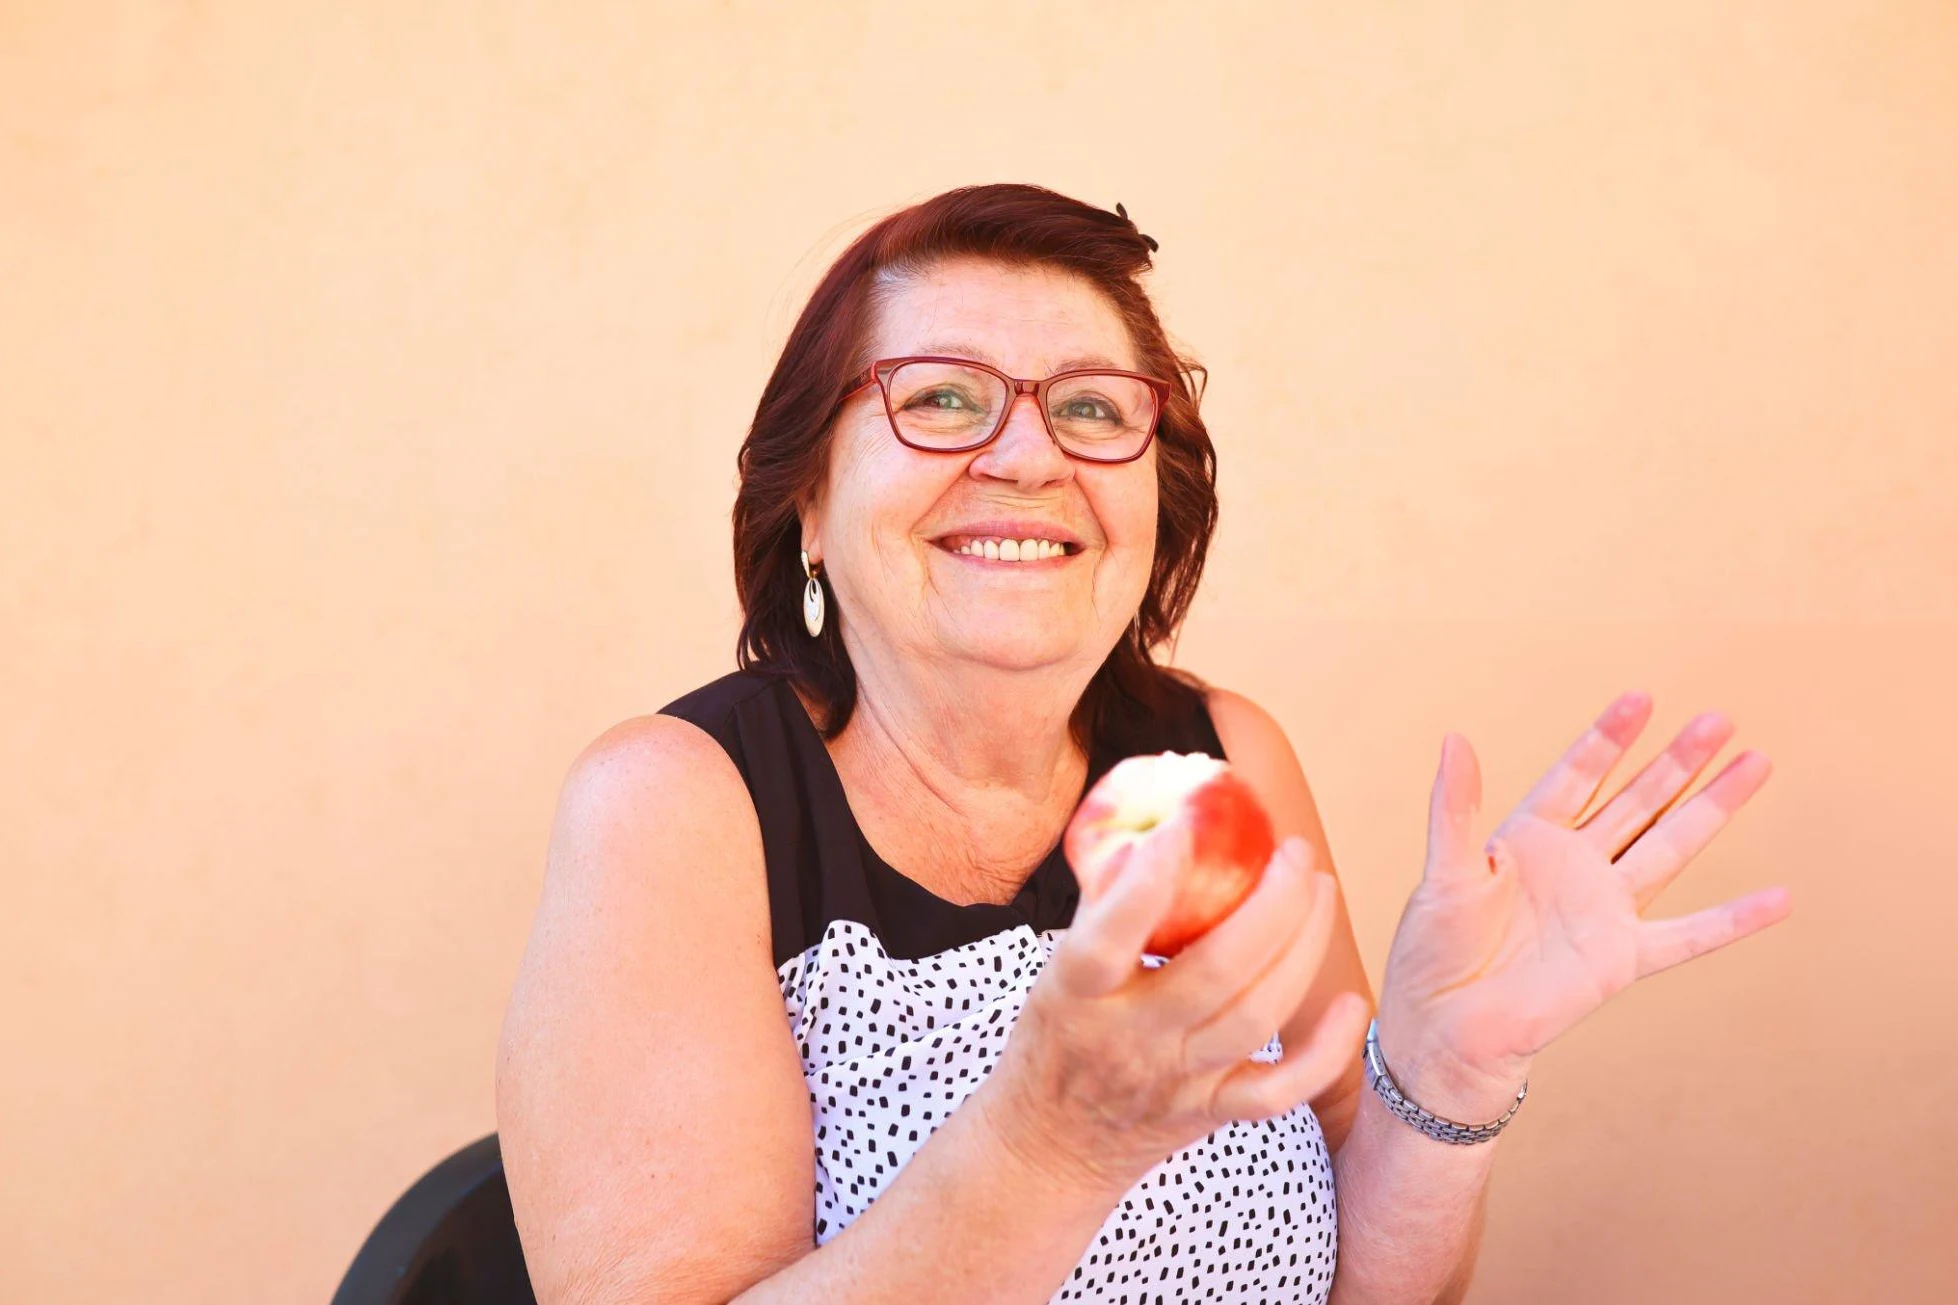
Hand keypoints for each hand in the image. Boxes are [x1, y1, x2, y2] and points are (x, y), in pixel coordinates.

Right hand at [975, 825, 1372, 1192]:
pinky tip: (1351, 1004)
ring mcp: (1176, 1079)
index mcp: (1078, 993)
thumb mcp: (1057, 969)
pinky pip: (1280, 1090)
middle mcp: (1130, 1037)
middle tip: (1295, 852)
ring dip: (1301, 950)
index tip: (1181, 827)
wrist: (1050, 1145)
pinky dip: (1325, 1053)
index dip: (1145, 886)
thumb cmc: (1057, 1035)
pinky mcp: (1212, 1111)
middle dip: (1270, 906)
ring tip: (1320, 890)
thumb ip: (1103, 908)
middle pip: (1213, 973)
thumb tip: (1154, 825)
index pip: (1107, 939)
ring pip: (1255, 1017)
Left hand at [1375, 693, 1791, 1121]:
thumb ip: (1455, 807)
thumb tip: (1454, 737)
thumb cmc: (1432, 952)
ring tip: (1756, 763)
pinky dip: (1733, 920)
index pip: (1576, 776)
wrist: (1448, 1032)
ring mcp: (1603, 910)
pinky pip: (1688, 936)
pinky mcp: (1621, 959)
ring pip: (1668, 847)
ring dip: (1711, 808)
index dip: (1608, 739)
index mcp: (1527, 839)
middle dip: (1676, 761)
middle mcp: (1573, 867)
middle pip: (1636, 801)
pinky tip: (1778, 899)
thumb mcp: (1443, 871)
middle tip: (1719, 719)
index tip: (1641, 699)